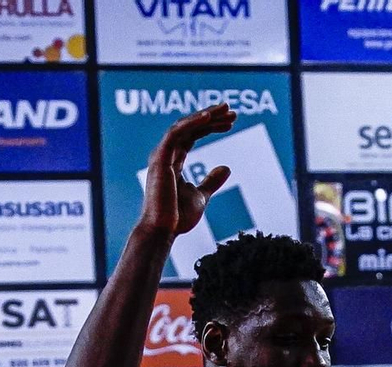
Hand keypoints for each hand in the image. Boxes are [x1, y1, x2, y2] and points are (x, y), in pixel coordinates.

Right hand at [137, 104, 236, 240]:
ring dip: (204, 116)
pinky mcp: (160, 159)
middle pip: (189, 127)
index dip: (211, 126)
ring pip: (183, 126)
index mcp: (174, 160)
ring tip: (224, 110)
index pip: (192, 135)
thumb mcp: (202, 196)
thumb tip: (226, 168)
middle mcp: (166, 154)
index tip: (231, 122)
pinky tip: (208, 117)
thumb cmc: (178, 217)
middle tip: (231, 110)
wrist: (164, 231)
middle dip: (211, 117)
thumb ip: (212, 181)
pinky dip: (191, 123)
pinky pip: (176, 134)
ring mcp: (161, 156)